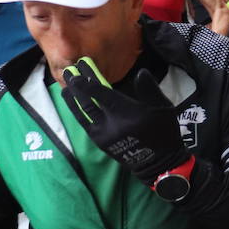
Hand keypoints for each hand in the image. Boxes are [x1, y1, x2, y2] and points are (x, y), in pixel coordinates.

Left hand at [62, 60, 189, 184]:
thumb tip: (140, 73)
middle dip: (77, 85)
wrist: (159, 163)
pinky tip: (73, 103)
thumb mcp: (163, 107)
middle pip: (89, 101)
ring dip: (73, 98)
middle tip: (69, 71)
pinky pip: (85, 124)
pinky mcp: (100, 142)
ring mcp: (104, 134)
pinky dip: (77, 112)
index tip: (81, 65)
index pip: (102, 93)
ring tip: (64, 85)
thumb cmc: (163, 131)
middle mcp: (112, 124)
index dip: (89, 78)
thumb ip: (149, 88)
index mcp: (129, 113)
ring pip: (83, 113)